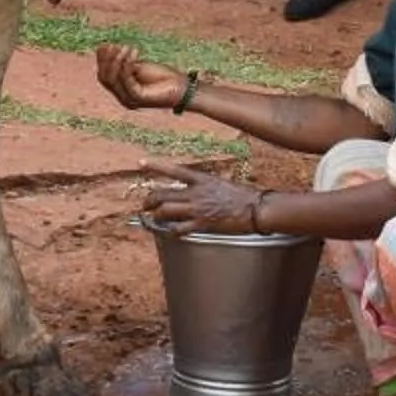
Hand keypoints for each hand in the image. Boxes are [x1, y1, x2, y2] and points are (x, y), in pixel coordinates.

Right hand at [95, 44, 186, 112]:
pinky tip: (133, 53)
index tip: (105, 44)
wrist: (183, 89)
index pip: (103, 76)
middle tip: (115, 45)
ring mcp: (129, 100)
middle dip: (107, 60)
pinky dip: (127, 66)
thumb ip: (124, 62)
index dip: (101, 60)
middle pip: (104, 79)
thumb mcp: (140, 67)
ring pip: (113, 80)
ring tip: (126, 47)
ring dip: (117, 60)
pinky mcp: (139, 99)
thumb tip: (105, 47)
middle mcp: (122, 97)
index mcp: (121, 90)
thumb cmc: (163, 77)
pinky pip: (127, 81)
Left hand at [139, 165, 259, 232]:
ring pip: (166, 211)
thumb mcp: (221, 182)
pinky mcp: (202, 224)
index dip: (155, 166)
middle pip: (163, 194)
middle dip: (149, 200)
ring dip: (156, 215)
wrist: (255, 208)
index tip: (141, 163)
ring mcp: (197, 209)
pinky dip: (171, 231)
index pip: (173, 170)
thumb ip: (205, 184)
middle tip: (144, 204)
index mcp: (201, 179)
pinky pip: (179, 229)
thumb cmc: (242, 194)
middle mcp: (196, 193)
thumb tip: (196, 186)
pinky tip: (169, 232)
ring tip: (153, 218)